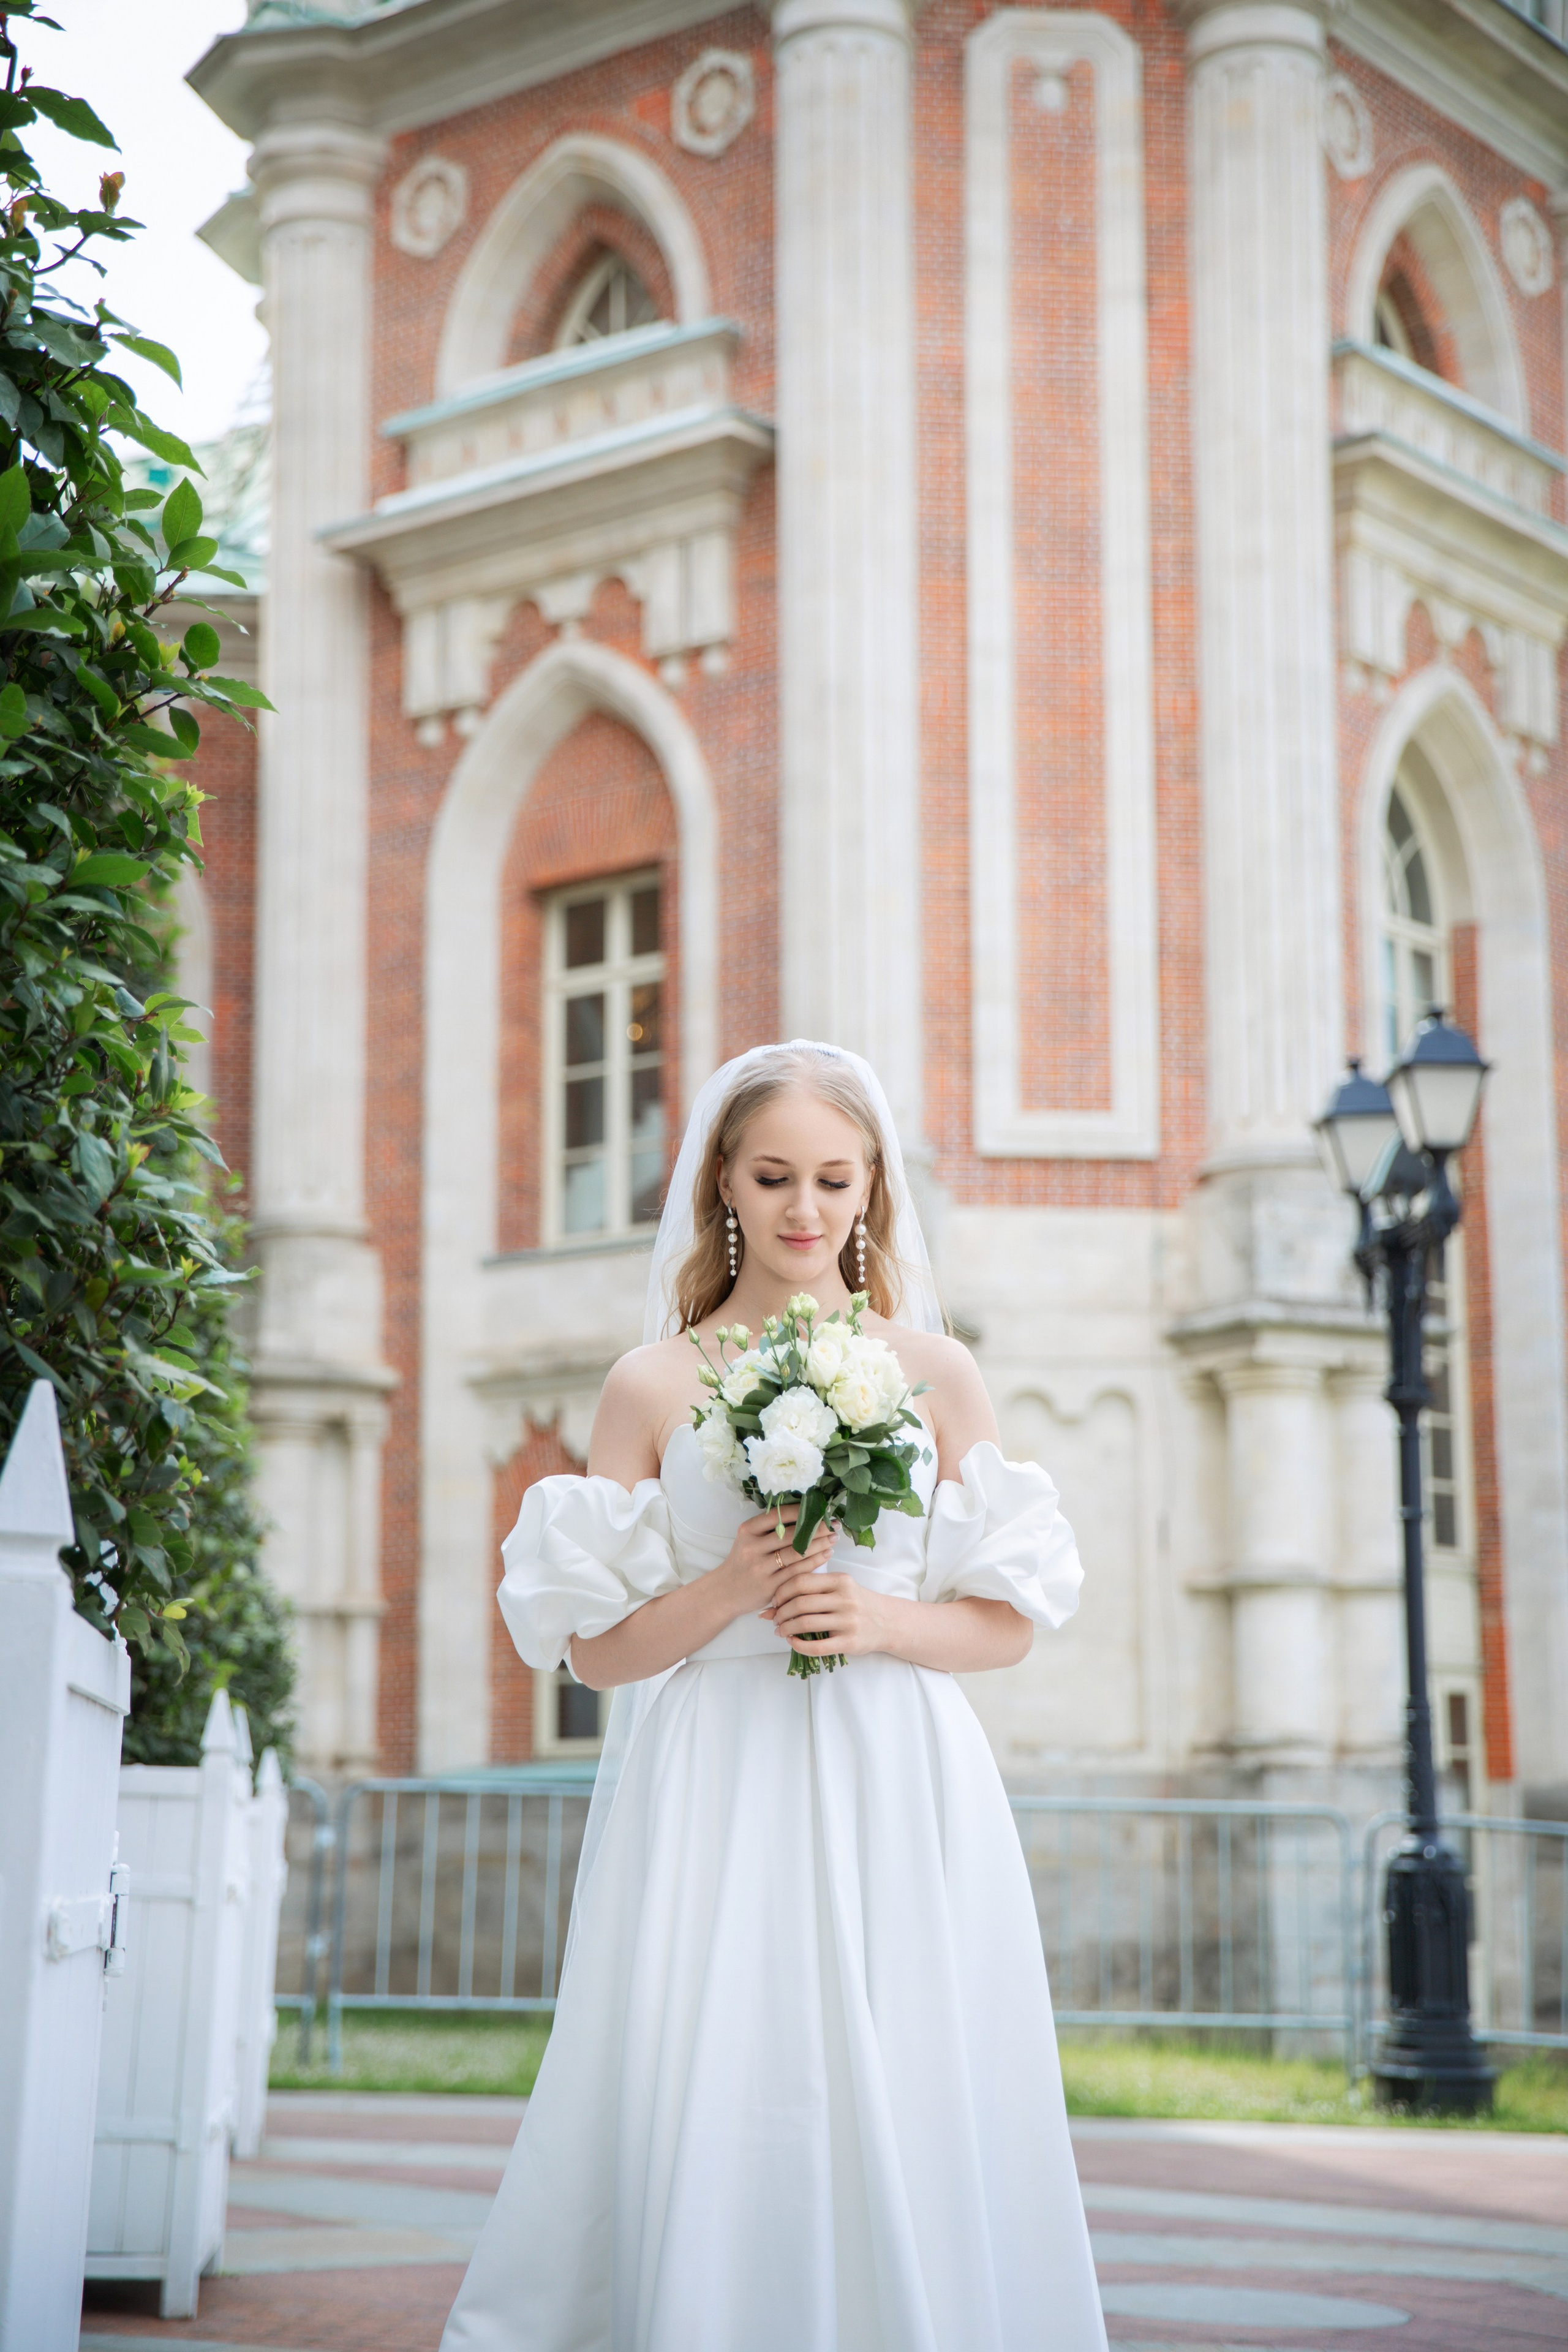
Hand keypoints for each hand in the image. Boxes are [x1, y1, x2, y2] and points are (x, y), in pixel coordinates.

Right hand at [716, 1508, 836, 1625]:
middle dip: (816, 1528)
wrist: (726, 1591)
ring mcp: (760, 1568)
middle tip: (834, 1523)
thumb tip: (805, 1512)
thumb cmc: (744, 1561)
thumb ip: (770, 1527)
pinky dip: (815, 1561)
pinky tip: (826, 1554)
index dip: (802, 1511)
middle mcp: (752, 1548)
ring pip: (796, 1553)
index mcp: (747, 1531)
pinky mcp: (769, 1586)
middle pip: (791, 1534)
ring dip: (819, 1544)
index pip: (778, 1515)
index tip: (820, 1508)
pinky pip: (797, 1571)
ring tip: (834, 1538)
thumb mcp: (749, 1539)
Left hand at [770, 1567, 889, 1659]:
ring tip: (781, 1630)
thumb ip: (811, 1591)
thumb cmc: (857, 1603)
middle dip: (781, 1612)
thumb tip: (771, 1605)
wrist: (887, 1622)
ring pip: (805, 1623)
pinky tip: (792, 1642)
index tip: (775, 1601)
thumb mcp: (839, 1589)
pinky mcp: (849, 1642)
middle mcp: (845, 1599)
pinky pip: (817, 1647)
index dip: (782, 1592)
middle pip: (800, 1603)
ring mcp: (848, 1621)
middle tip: (774, 1618)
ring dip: (786, 1628)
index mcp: (840, 1580)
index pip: (801, 1581)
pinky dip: (798, 1645)